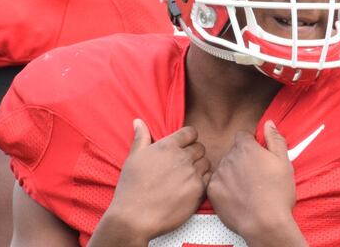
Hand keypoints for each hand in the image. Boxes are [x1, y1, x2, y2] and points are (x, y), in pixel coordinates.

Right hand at [90, 119, 210, 245]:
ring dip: (199, 167)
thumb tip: (139, 121)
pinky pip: (209, 179)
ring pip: (206, 163)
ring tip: (186, 177)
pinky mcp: (199, 190)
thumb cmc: (131, 187)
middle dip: (194, 153)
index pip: (191, 132)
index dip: (188, 139)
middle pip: (200, 148)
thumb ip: (141, 138)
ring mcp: (193, 173)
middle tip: (182, 165)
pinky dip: (203, 181)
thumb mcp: (133, 158)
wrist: (135, 217)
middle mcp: (183, 157)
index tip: (183, 147)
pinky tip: (190, 187)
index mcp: (168, 146)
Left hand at [207, 121, 305, 246]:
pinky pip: (217, 183)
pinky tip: (237, 196)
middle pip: (233, 152)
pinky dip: (225, 187)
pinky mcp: (212, 191)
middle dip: (242, 159)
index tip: (259, 156)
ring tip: (247, 188)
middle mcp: (229, 157)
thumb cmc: (278, 192)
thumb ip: (275, 139)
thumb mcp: (284, 162)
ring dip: (232, 172)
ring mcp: (218, 174)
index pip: (243, 136)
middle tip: (255, 176)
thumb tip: (268, 123)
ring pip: (224, 167)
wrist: (264, 222)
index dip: (252, 144)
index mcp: (246, 147)